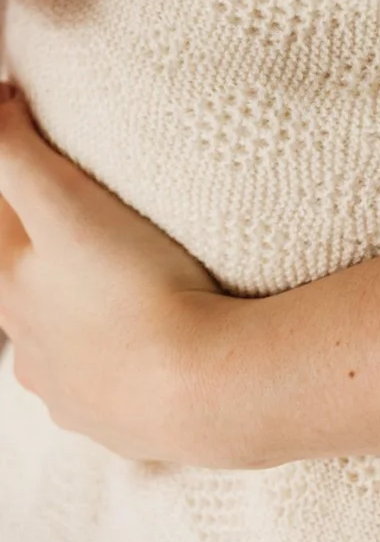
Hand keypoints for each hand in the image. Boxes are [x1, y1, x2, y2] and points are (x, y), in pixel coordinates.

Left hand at [0, 84, 225, 464]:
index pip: (1, 212)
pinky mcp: (109, 418)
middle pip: (26, 276)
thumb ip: (17, 158)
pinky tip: (141, 337)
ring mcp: (64, 387)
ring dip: (77, 300)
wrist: (197, 387)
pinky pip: (97, 378)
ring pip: (57, 331)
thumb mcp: (67, 206)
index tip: (43, 122)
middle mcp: (25, 342)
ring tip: (124, 271)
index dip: (19, 163)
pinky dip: (110, 351)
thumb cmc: (134, 289)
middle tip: (99, 204)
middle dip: (50, 239)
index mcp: (8, 285)